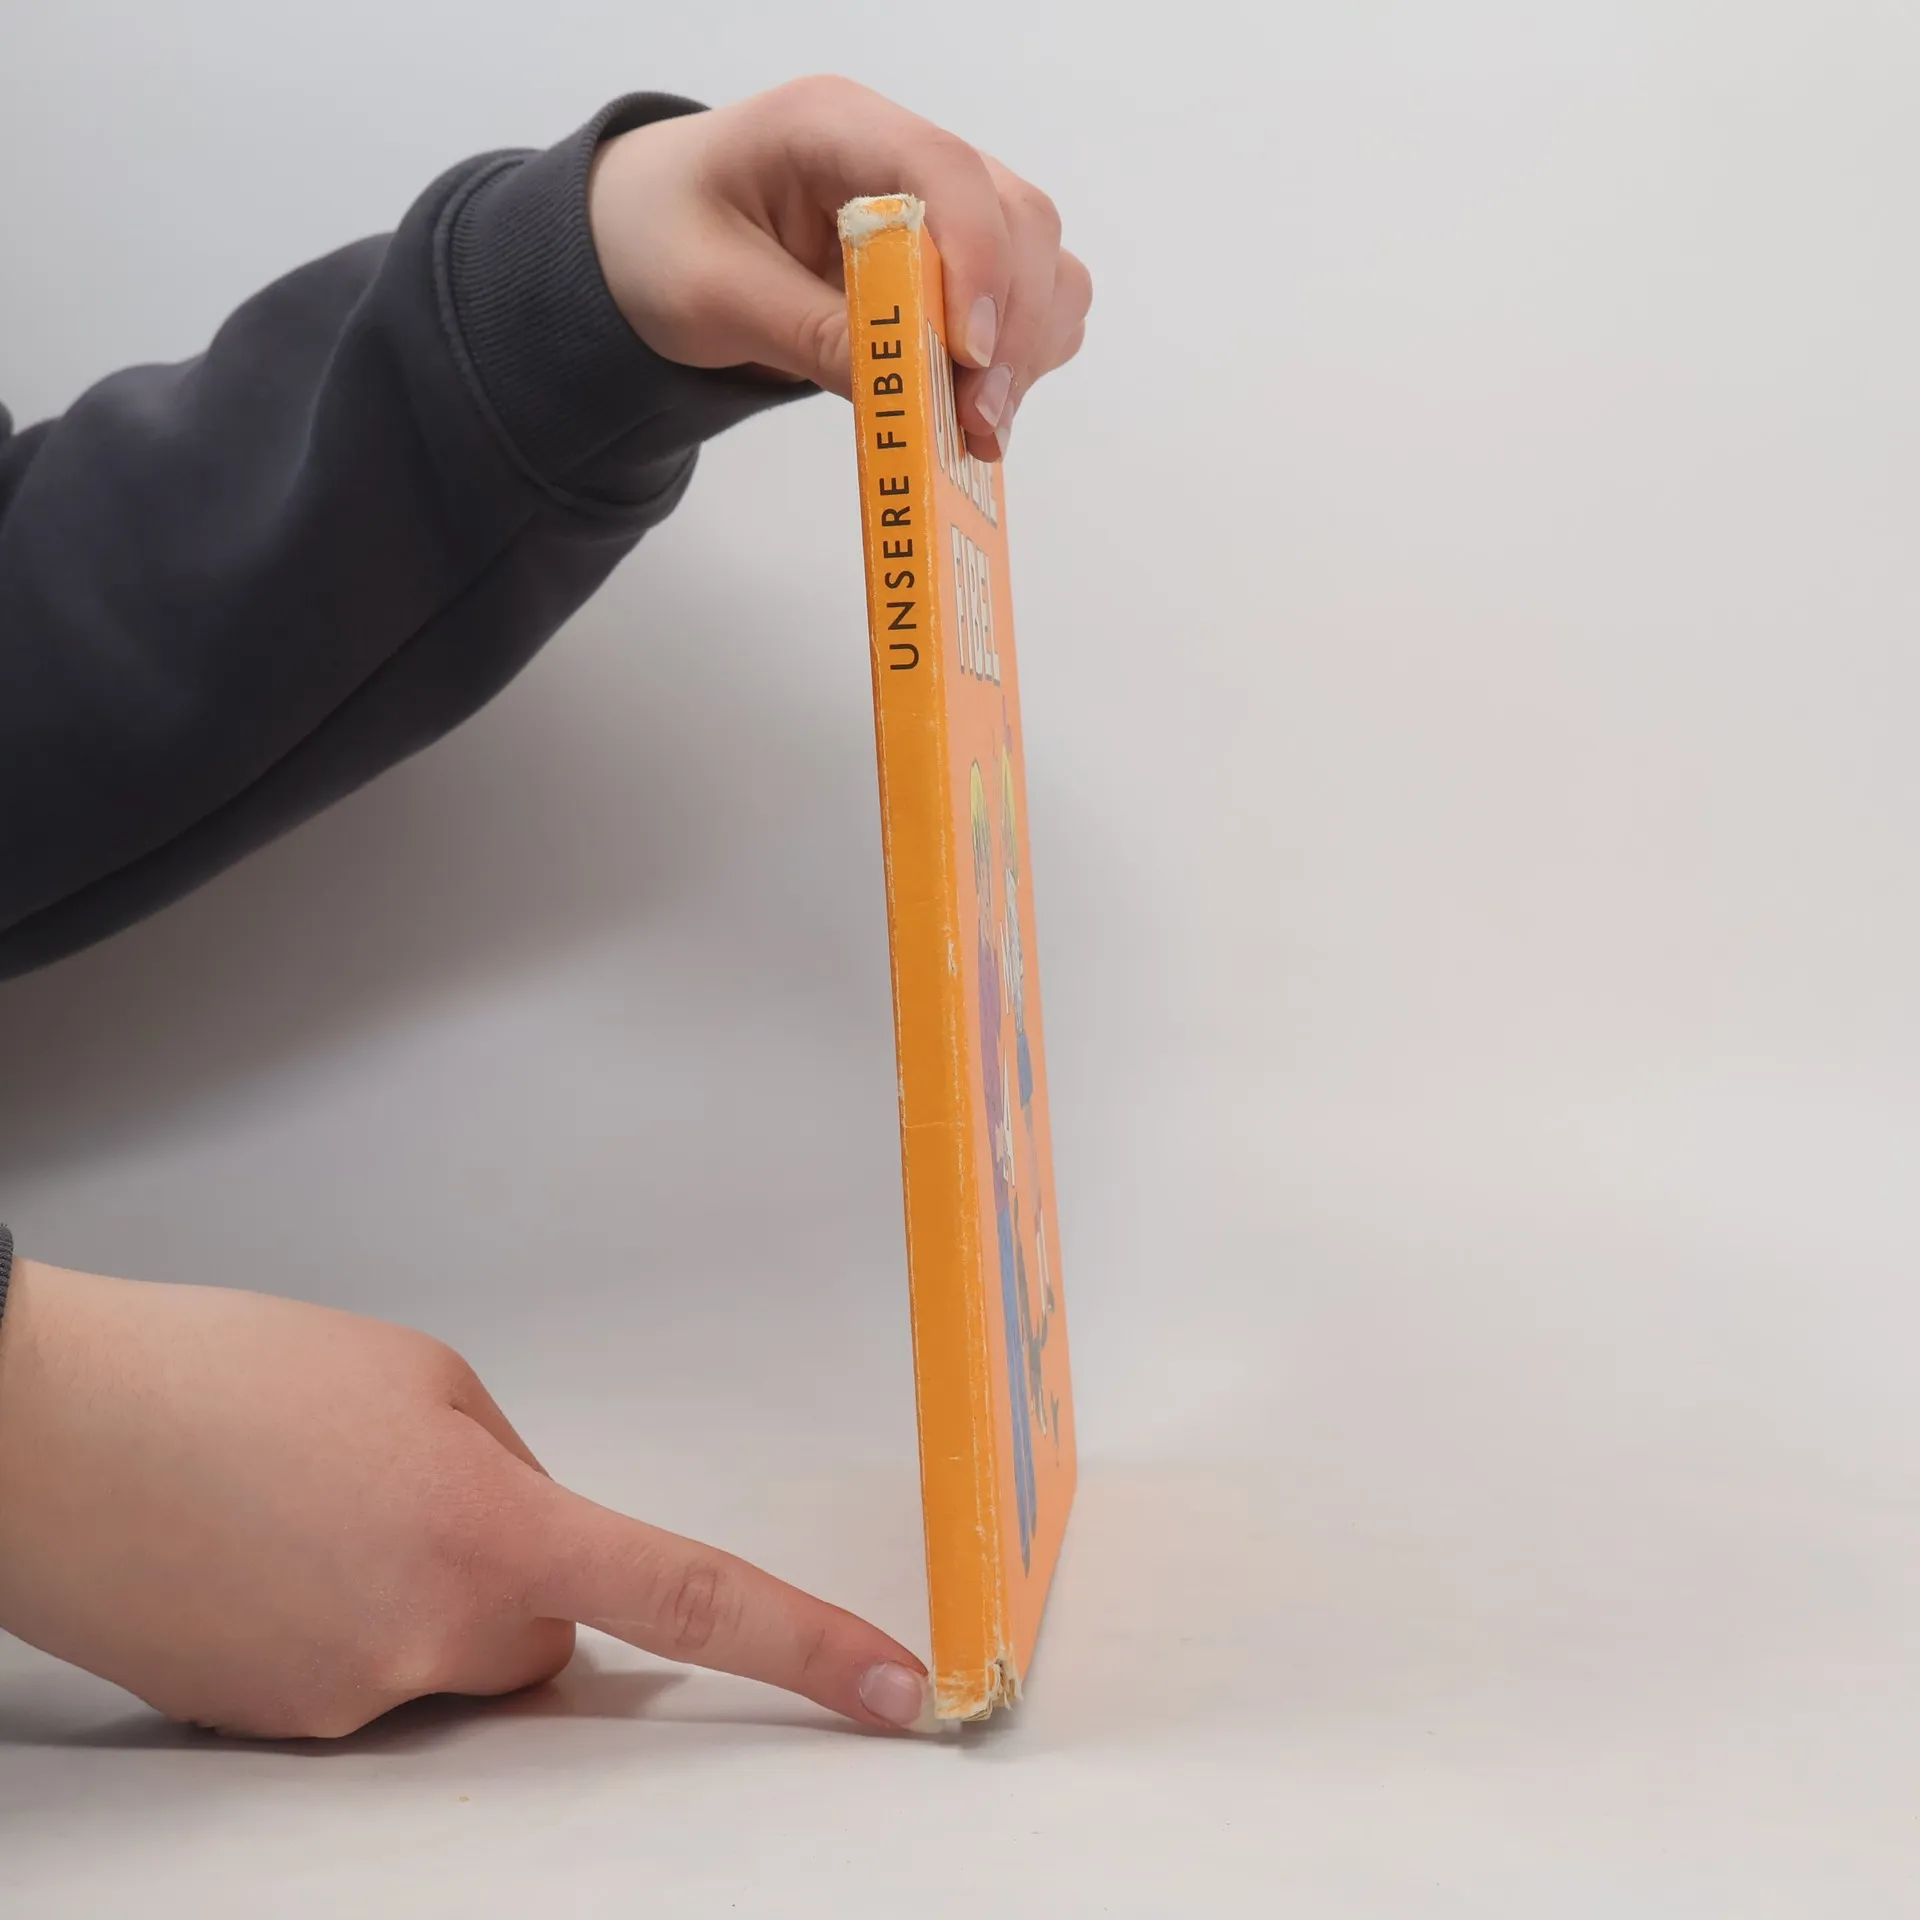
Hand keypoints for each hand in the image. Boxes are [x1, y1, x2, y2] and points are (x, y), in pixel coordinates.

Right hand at [0, 1259, 931, 1739]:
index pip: (687, 1596)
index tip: (902, 1691)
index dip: (806, 1648)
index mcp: (489, 1530)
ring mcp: (347, 1706)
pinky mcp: (275, 1735)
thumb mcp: (425, 1383)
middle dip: (512, 1578)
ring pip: (447, 1657)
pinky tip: (264, 1554)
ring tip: (301, 1509)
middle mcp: (429, 1643)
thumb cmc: (233, 1377)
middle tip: (396, 1489)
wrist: (49, 1437)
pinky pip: (366, 1677)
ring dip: (411, 1591)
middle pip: (541, 1639)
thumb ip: (513, 1474)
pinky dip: (341, 1620)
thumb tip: (539, 1550)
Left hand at [589, 75, 1092, 457]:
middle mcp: (899, 155)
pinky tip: (976, 410)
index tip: (968, 352)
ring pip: (1040, 262)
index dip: (976, 258)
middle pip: (1017, 218)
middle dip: (1012, 327)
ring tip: (977, 428)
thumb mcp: (710, 295)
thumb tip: (905, 391)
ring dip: (1027, 350)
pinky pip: (1026, 304)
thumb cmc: (660, 243)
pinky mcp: (947, 264)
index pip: (943, 168)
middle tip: (977, 421)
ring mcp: (935, 209)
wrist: (642, 244)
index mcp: (832, 126)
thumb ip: (808, 334)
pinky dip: (1020, 361)